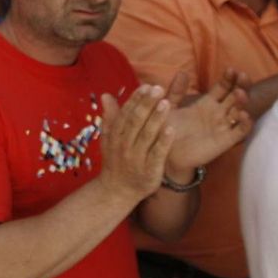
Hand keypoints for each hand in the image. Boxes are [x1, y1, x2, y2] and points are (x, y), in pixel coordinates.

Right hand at [98, 85, 175, 200]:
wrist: (117, 191)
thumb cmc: (116, 161)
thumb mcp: (109, 139)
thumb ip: (111, 117)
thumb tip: (106, 95)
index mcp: (115, 135)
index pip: (125, 114)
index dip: (136, 99)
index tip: (146, 86)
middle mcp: (123, 145)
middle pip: (135, 122)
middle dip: (146, 105)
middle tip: (157, 89)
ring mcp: (136, 158)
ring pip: (146, 136)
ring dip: (155, 119)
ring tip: (166, 103)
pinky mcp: (149, 171)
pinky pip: (156, 154)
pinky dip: (163, 142)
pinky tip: (171, 129)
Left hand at [164, 69, 251, 173]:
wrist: (166, 153)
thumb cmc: (167, 129)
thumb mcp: (169, 107)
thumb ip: (175, 92)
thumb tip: (182, 72)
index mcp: (206, 103)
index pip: (223, 87)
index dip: (229, 79)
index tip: (230, 69)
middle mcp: (218, 113)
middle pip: (235, 96)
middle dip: (241, 85)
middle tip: (243, 76)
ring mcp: (223, 126)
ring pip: (240, 111)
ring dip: (243, 102)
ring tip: (240, 94)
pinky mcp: (225, 141)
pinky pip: (240, 131)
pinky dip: (245, 124)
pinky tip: (244, 115)